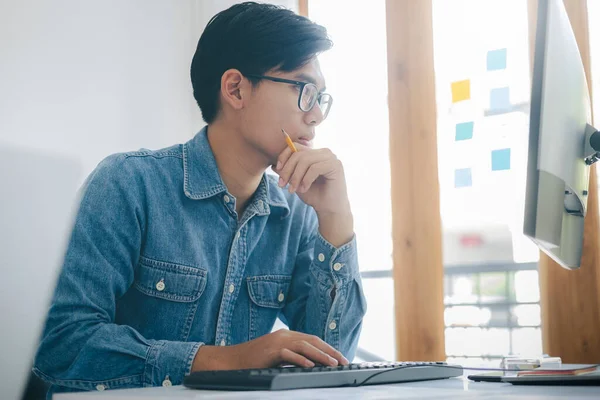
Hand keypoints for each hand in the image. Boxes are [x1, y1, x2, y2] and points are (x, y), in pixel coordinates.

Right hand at [192, 329, 348, 370]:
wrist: (231, 360)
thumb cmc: (253, 360)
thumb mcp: (276, 357)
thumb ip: (292, 356)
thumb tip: (311, 364)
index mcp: (286, 335)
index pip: (313, 339)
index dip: (328, 348)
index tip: (340, 357)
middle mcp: (284, 335)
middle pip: (312, 340)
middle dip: (330, 351)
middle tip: (343, 360)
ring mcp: (277, 341)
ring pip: (304, 345)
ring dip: (320, 355)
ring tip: (333, 364)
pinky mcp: (270, 350)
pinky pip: (289, 354)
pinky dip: (301, 359)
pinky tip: (310, 365)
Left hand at [274, 143, 353, 246]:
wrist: (329, 209)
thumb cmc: (314, 195)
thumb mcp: (295, 182)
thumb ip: (287, 173)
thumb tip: (273, 165)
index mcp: (314, 153)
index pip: (295, 146)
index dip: (284, 156)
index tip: (278, 170)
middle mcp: (323, 152)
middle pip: (298, 154)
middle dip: (287, 170)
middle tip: (282, 184)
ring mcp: (331, 158)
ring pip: (305, 160)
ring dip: (296, 176)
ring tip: (293, 189)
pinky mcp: (335, 165)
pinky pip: (315, 168)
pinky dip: (306, 180)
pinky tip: (304, 189)